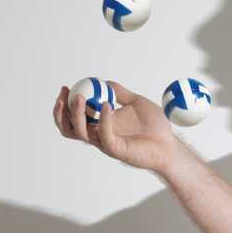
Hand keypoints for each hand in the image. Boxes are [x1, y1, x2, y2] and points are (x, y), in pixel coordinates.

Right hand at [52, 81, 177, 172]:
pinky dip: (103, 119)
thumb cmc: (155, 127)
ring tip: (80, 98)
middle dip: (61, 112)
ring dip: (76, 115)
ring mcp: (106, 143)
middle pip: (69, 128)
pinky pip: (105, 135)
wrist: (169, 144)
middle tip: (65, 94)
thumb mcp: (136, 103)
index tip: (66, 88)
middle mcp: (99, 135)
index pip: (74, 117)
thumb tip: (105, 82)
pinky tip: (107, 106)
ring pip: (81, 133)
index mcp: (101, 125)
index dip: (65, 104)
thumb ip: (120, 94)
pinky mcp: (117, 150)